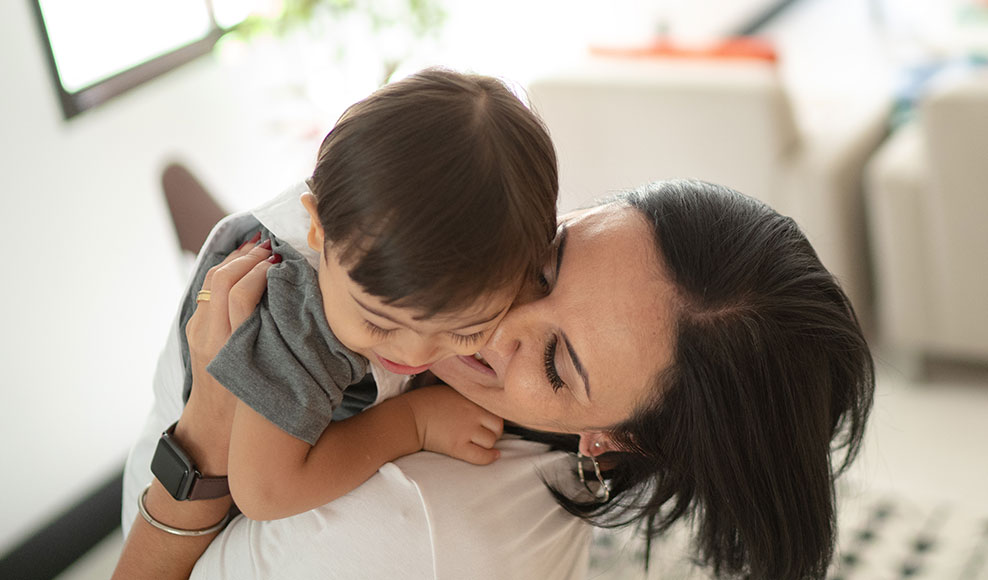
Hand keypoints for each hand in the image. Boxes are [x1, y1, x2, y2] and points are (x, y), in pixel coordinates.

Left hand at [180, 234, 278, 471]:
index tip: (284, 263)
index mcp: (227, 347)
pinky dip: (229, 271)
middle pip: (221, 277)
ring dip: (236, 260)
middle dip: (248, 258)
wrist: (211, 434)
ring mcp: (197, 330)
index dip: (262, 271)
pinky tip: (249, 267)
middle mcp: (207, 334)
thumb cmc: (249, 415)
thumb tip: (303, 306)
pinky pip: (210, 288)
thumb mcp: (271, 380)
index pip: (239, 293)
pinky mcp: (195, 328)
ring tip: (262, 251)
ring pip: (212, 278)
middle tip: (275, 250)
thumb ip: (281, 344)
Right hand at [403, 385, 503, 464]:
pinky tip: (492, 456)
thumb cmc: (426, 402)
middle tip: (485, 434)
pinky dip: (489, 458)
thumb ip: (468, 396)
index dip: (494, 418)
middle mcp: (472, 415)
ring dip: (488, 444)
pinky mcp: (458, 447)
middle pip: (497, 427)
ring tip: (480, 443)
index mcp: (471, 399)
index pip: (496, 410)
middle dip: (494, 432)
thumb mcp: (451, 390)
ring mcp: (466, 432)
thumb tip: (482, 402)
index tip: (489, 423)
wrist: (410, 418)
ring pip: (491, 442)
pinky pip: (481, 456)